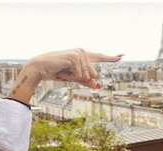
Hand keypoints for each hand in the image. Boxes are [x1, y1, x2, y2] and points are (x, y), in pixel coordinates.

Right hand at [7, 48, 122, 103]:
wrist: (40, 68)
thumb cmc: (56, 72)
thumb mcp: (74, 78)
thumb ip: (87, 81)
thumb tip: (98, 86)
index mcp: (84, 56)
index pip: (101, 57)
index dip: (112, 57)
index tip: (122, 55)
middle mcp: (83, 52)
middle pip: (93, 74)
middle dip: (80, 78)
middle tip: (66, 73)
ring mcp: (79, 53)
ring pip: (87, 75)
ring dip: (74, 77)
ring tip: (64, 71)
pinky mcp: (75, 56)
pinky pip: (80, 74)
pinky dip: (71, 76)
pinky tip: (62, 69)